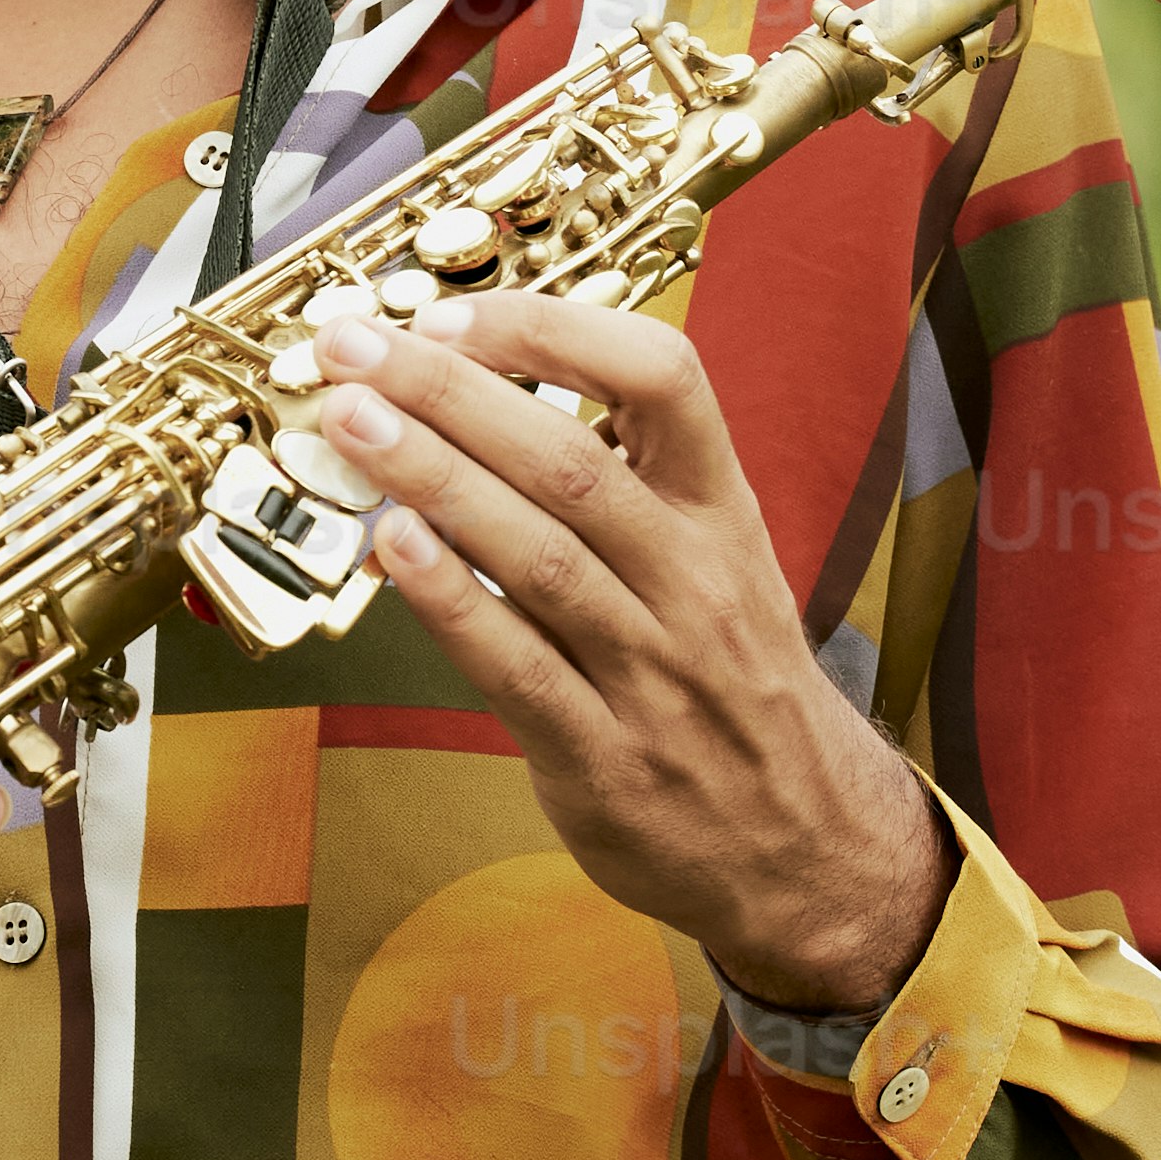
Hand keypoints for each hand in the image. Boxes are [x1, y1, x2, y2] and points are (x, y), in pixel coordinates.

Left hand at [300, 284, 953, 1017]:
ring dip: (432, 478)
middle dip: (451, 390)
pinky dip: (451, 601)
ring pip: (537, 555)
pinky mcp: (603, 758)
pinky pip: (518, 667)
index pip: (665, 378)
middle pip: (570, 462)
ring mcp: (652, 673)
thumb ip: (625, 478)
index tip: (455, 313)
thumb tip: (483, 383)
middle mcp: (693, 581)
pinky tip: (389, 546)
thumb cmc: (735, 683)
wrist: (810, 846)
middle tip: (356, 345)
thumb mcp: (721, 557)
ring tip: (350, 420)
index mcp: (722, 512)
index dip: (552, 331)